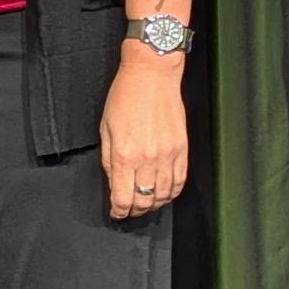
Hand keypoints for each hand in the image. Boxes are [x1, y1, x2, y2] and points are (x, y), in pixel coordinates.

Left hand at [98, 47, 188, 219]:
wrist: (151, 76)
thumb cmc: (125, 96)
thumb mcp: (105, 128)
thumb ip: (109, 159)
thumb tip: (114, 182)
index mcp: (125, 154)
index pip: (123, 197)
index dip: (119, 211)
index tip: (116, 213)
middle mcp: (148, 159)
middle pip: (144, 200)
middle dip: (135, 210)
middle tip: (129, 210)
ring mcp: (168, 155)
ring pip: (165, 195)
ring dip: (154, 204)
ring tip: (146, 204)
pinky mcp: (182, 149)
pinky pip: (180, 181)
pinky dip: (173, 192)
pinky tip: (165, 193)